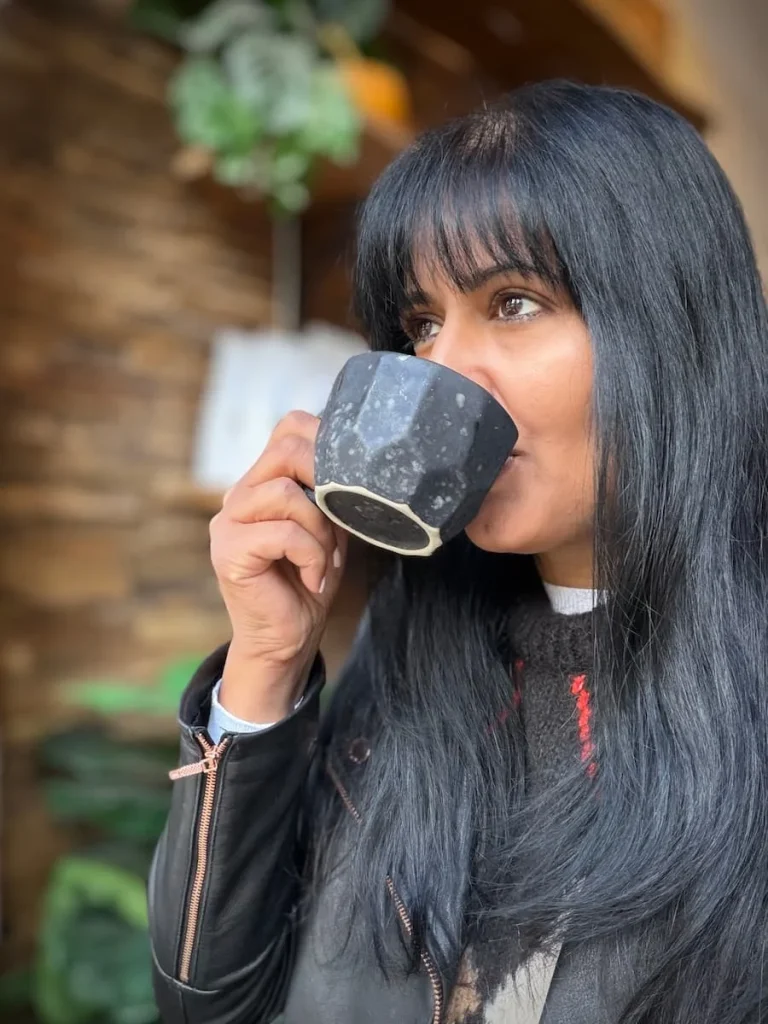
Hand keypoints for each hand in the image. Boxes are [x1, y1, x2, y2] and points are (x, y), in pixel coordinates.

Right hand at [209, 411, 346, 721]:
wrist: (287, 640)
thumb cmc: (311, 582)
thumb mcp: (330, 527)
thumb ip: (331, 492)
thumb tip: (360, 460)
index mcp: (262, 481)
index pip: (290, 427)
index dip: (326, 443)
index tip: (350, 483)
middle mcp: (239, 494)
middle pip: (287, 449)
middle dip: (328, 483)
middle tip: (340, 524)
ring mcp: (228, 522)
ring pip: (287, 493)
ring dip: (320, 531)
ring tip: (323, 561)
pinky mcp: (228, 551)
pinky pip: (283, 533)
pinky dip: (311, 556)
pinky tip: (312, 579)